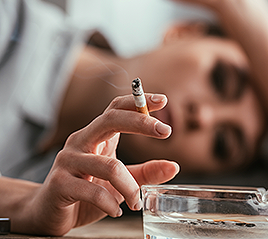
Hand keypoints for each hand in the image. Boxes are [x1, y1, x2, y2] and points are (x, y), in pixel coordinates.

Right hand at [19, 94, 178, 235]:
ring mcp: (68, 160)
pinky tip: (116, 210)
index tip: (163, 100)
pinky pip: (93, 190)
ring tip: (136, 202)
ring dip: (130, 186)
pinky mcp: (59, 182)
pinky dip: (111, 203)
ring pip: (109, 165)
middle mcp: (81, 141)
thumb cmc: (86, 193)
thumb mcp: (120, 181)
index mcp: (96, 136)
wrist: (49, 213)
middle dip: (141, 122)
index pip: (116, 109)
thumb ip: (145, 172)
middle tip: (165, 131)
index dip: (138, 101)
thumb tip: (174, 166)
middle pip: (110, 119)